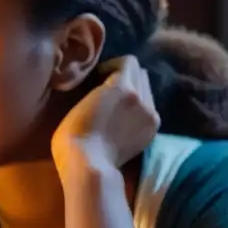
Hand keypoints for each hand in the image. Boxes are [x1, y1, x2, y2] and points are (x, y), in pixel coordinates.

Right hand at [51, 56, 159, 174]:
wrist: (90, 166)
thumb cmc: (74, 134)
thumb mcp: (81, 101)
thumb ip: (99, 88)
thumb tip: (105, 84)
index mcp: (123, 86)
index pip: (129, 61)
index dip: (113, 66)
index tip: (100, 77)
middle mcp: (143, 97)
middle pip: (141, 75)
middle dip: (127, 78)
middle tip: (109, 91)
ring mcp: (151, 115)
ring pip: (148, 92)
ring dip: (135, 94)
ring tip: (117, 108)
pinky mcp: (153, 131)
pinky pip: (150, 109)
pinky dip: (139, 110)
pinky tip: (123, 122)